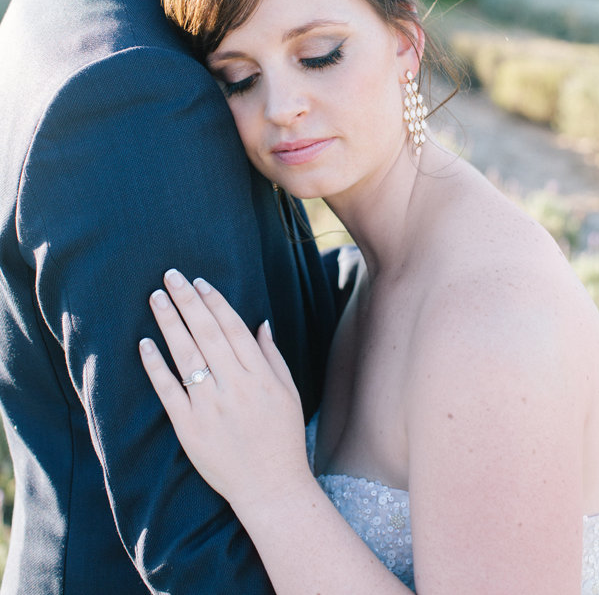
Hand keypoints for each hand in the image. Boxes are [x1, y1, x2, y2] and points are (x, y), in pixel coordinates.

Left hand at [139, 270, 311, 514]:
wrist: (270, 487)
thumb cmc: (282, 438)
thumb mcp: (288, 392)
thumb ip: (272, 356)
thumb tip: (260, 322)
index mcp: (259, 375)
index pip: (232, 328)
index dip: (214, 302)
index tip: (198, 281)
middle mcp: (234, 386)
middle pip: (206, 334)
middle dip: (187, 301)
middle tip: (170, 275)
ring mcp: (209, 407)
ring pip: (186, 355)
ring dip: (169, 323)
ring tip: (155, 297)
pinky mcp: (189, 428)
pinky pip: (168, 391)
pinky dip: (155, 366)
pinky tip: (144, 343)